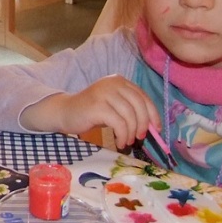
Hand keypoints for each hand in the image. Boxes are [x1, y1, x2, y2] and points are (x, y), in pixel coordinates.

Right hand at [22, 75, 158, 148]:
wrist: (65, 112)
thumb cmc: (92, 112)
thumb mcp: (114, 106)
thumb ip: (131, 110)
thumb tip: (153, 126)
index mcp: (120, 81)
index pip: (143, 97)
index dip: (153, 114)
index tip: (155, 129)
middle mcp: (113, 83)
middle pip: (139, 105)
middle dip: (142, 124)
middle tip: (139, 137)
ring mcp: (104, 93)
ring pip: (130, 116)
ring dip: (131, 132)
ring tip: (127, 141)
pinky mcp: (97, 106)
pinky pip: (119, 124)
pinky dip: (122, 135)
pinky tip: (119, 142)